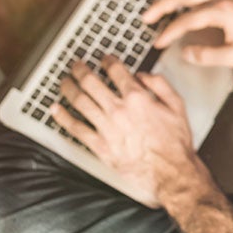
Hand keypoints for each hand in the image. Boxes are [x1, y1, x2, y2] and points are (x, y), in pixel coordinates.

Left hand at [50, 57, 196, 205]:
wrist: (170, 173)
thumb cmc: (175, 144)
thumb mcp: (177, 105)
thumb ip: (160, 85)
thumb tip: (143, 75)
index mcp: (137, 98)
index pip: (115, 71)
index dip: (107, 61)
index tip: (104, 59)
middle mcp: (118, 110)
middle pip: (91, 82)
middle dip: (81, 70)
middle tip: (76, 65)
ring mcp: (106, 128)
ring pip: (79, 101)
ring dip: (68, 88)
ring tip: (64, 82)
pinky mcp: (99, 146)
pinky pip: (76, 128)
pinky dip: (63, 117)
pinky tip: (56, 110)